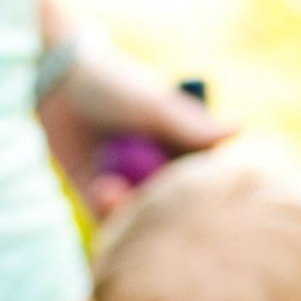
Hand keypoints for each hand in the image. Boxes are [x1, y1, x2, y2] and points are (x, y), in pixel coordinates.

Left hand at [37, 37, 235, 214]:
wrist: (60, 82)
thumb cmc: (115, 85)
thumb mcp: (154, 105)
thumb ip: (191, 125)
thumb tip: (240, 129)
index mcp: (184, 148)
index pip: (205, 181)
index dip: (203, 194)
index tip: (195, 195)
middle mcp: (160, 172)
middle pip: (173, 207)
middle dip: (164, 210)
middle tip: (150, 196)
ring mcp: (130, 186)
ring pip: (141, 217)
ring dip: (133, 212)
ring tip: (116, 188)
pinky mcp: (98, 195)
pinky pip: (108, 217)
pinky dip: (107, 212)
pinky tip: (102, 190)